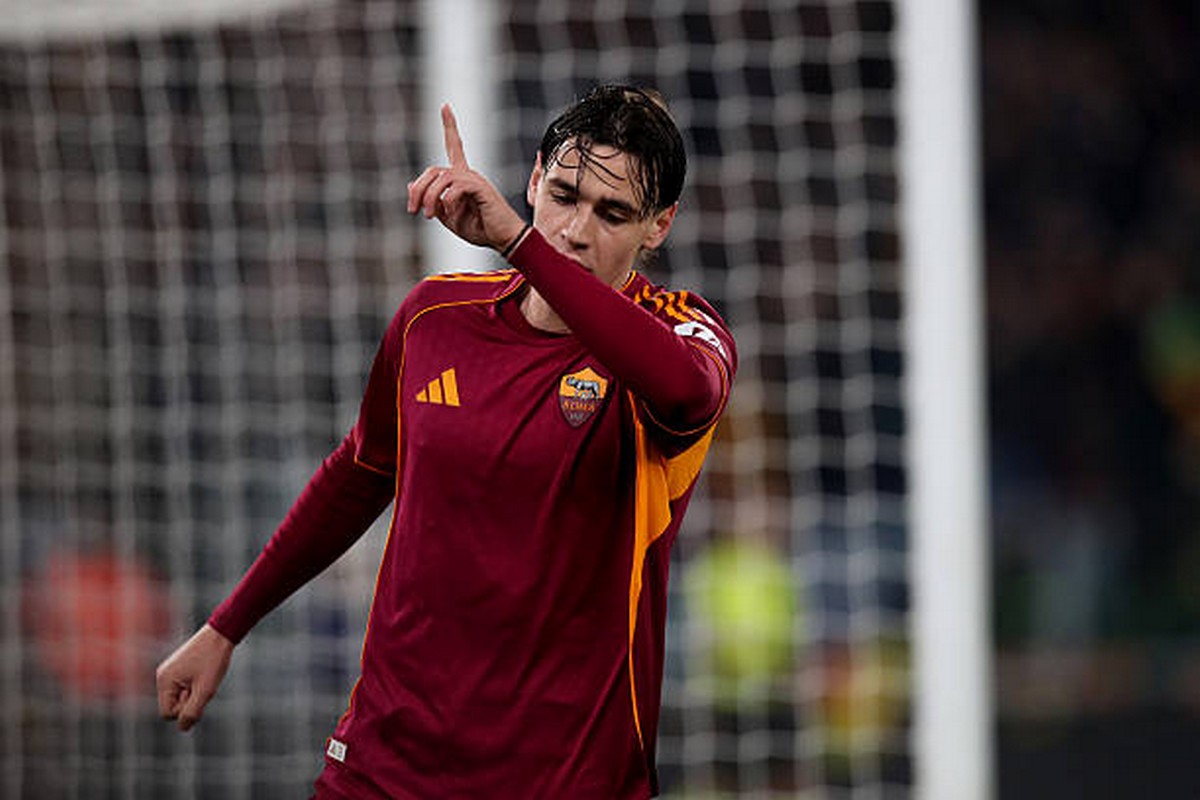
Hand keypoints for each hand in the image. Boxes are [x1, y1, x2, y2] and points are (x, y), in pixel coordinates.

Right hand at [155, 623, 233, 731]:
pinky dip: (196, 686)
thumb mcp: (205, 690)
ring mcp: (170, 672)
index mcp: (164, 681)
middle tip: (204, 683)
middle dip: (190, 701)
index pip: (168, 714)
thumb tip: (182, 728)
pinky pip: (185, 688)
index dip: (185, 710)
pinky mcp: (179, 669)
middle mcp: (163, 676)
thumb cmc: (214, 660)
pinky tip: (205, 674)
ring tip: (205, 677)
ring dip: (195, 693)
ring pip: (181, 698)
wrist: (221, 634)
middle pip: (173, 707)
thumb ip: (192, 711)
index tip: (198, 693)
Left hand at [407, 104, 526, 251]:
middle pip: (433, 170)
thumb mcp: (448, 217)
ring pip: (441, 179)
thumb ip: (432, 202)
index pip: (455, 146)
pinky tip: (450, 213)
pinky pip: (456, 187)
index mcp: (461, 178)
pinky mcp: (480, 188)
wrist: (504, 239)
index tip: (445, 106)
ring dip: (429, 197)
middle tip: (413, 210)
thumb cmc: (480, 229)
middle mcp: (468, 174)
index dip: (450, 126)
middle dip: (419, 190)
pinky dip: (448, 201)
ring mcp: (475, 179)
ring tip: (429, 216)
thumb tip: (410, 185)